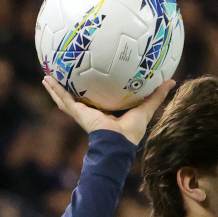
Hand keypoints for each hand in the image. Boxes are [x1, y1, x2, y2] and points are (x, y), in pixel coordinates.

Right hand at [41, 75, 175, 145]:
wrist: (118, 143)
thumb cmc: (132, 131)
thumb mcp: (146, 108)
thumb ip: (157, 95)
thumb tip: (171, 81)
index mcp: (106, 111)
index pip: (99, 98)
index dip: (95, 88)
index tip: (92, 76)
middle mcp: (92, 111)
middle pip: (79, 96)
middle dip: (71, 86)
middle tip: (64, 72)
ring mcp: (82, 112)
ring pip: (66, 97)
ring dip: (56, 87)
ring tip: (47, 76)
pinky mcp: (77, 112)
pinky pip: (63, 99)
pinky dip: (54, 89)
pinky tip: (46, 79)